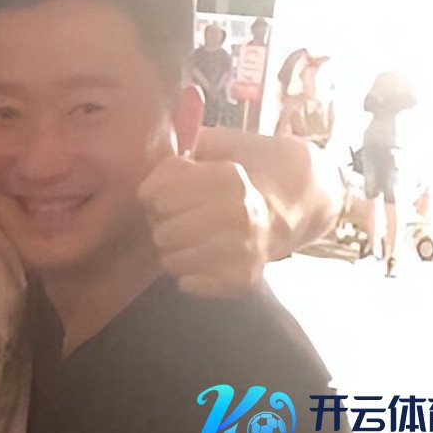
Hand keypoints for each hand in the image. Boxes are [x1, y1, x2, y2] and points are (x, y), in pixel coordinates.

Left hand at [138, 153, 270, 297]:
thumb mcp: (214, 149)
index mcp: (228, 178)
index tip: (157, 196)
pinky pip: (188, 283)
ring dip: (172, 250)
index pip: (158, 196)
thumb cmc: (234, 180)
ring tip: (187, 238)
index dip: (150, 196)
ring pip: (171, 260)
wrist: (284, 209)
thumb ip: (179, 156)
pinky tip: (200, 258)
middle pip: (162, 232)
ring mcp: (244, 249)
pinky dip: (187, 272)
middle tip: (174, 220)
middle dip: (161, 225)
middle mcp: (240, 214)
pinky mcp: (243, 278)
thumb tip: (149, 160)